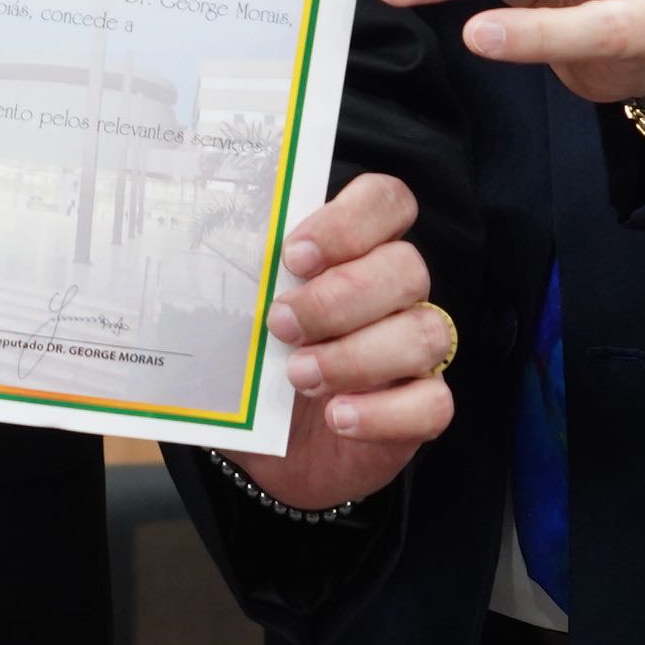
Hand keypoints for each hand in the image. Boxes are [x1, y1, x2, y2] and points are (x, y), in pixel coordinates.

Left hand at [232, 173, 452, 512]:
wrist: (263, 443)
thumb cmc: (253, 363)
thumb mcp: (236, 316)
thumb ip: (240, 282)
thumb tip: (209, 253)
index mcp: (354, 249)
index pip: (385, 201)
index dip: (349, 222)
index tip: (295, 257)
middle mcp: (395, 292)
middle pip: (407, 267)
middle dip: (339, 297)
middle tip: (281, 324)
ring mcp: (415, 350)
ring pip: (426, 333)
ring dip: (357, 355)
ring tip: (298, 375)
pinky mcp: (422, 408)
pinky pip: (435, 403)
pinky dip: (383, 412)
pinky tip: (338, 417)